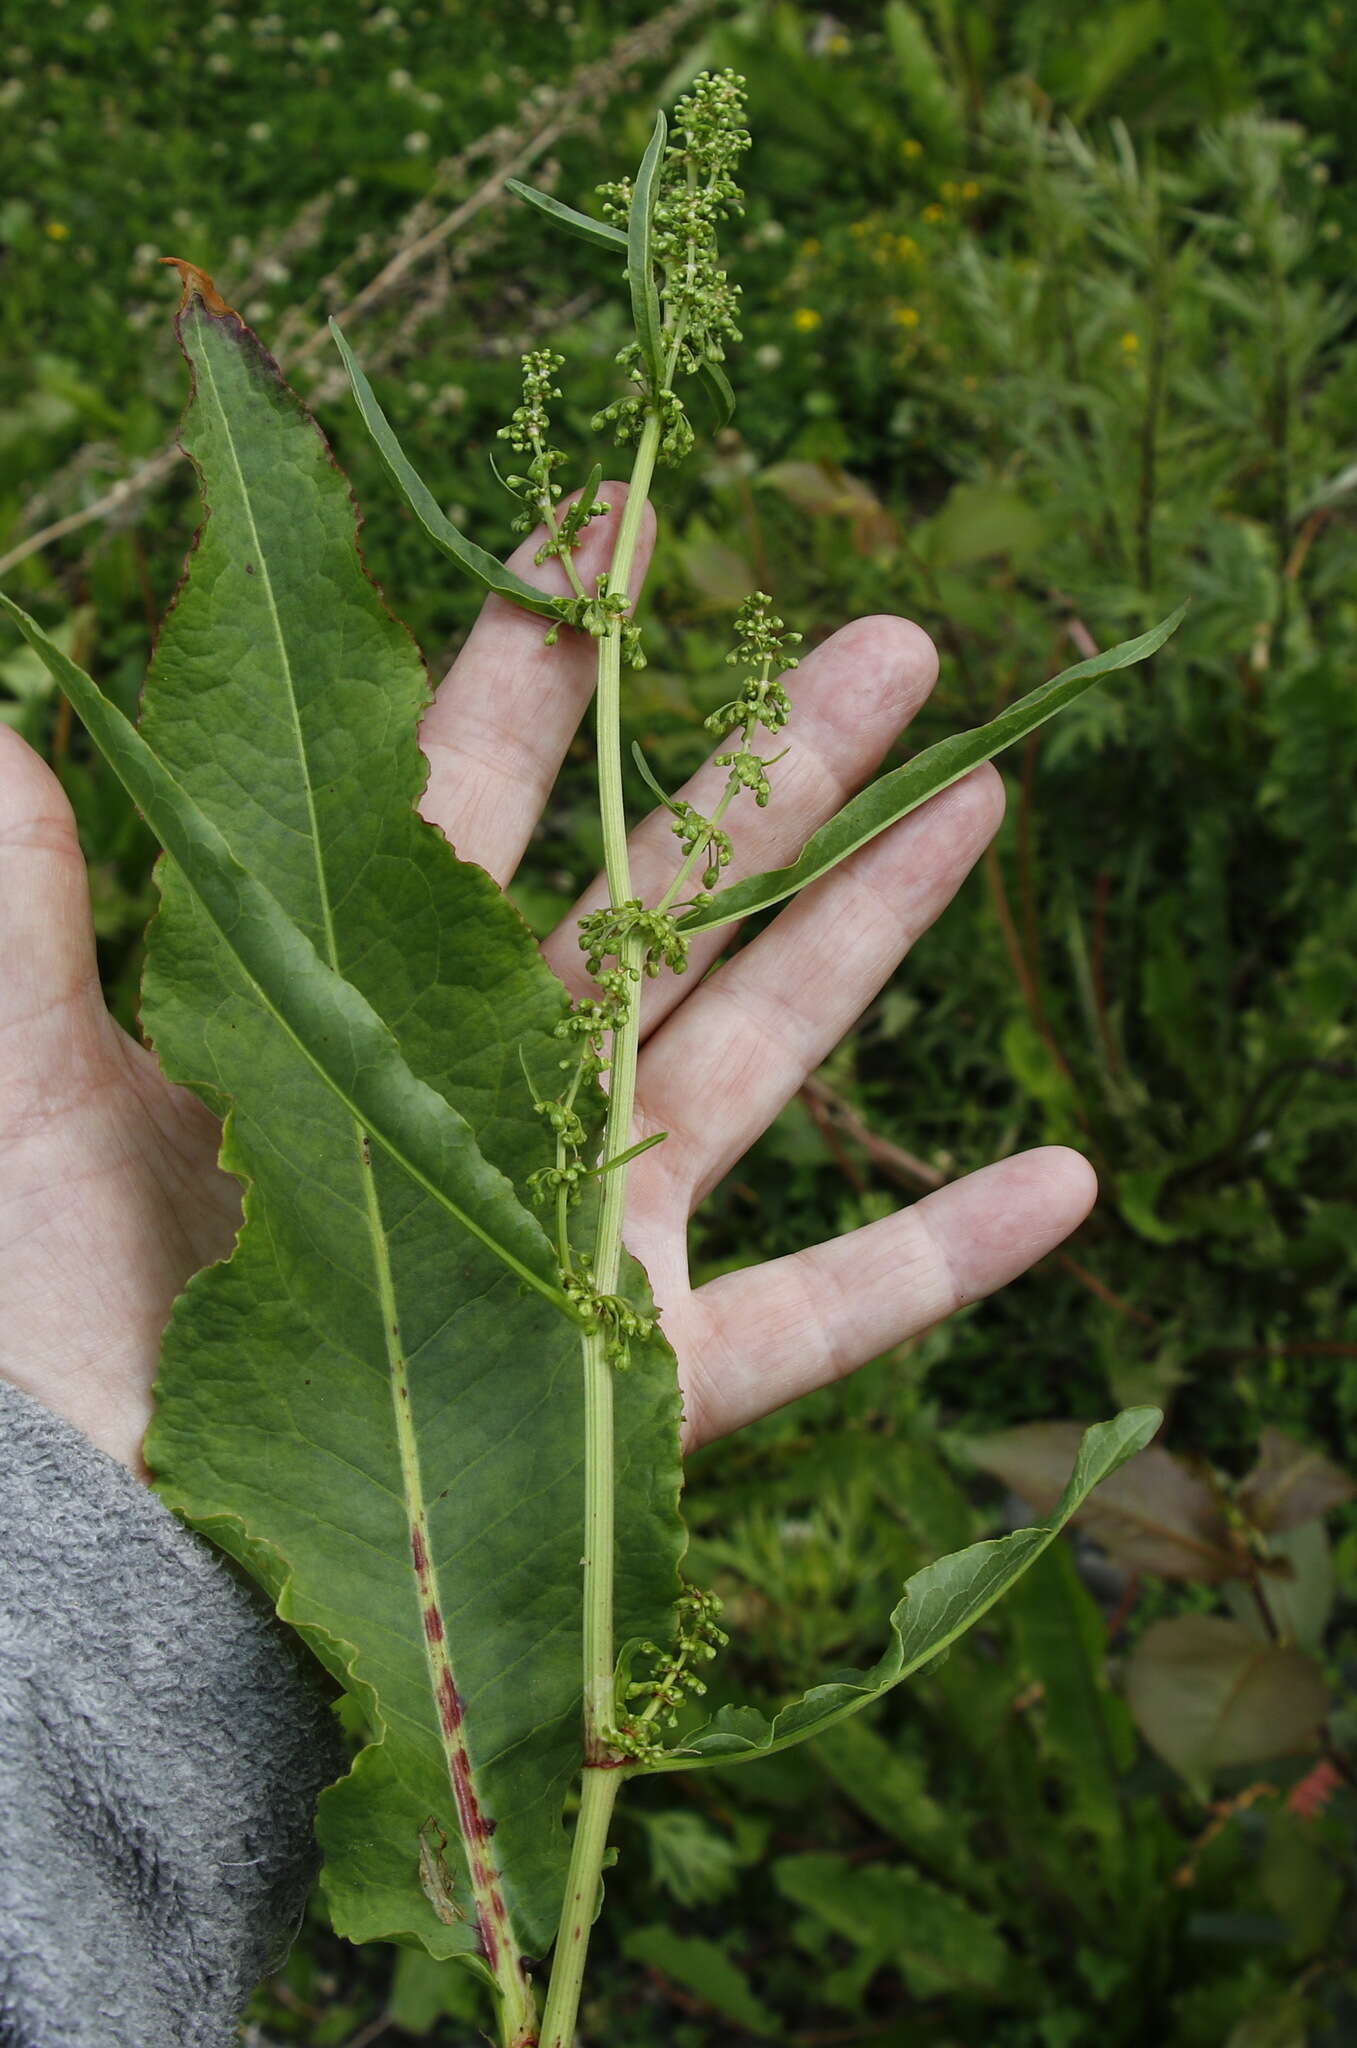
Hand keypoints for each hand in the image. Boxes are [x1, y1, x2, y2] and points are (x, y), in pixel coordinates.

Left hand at [0, 489, 1094, 1471]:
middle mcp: (500, 1101)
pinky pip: (825, 1316)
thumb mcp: (31, 1106)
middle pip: (664, 902)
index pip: (475, 794)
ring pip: (763, 1055)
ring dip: (875, 931)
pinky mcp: (650, 1380)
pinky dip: (942, 1261)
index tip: (622, 516)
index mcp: (366, 1007)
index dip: (548, 656)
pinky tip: (1070, 1185)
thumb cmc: (54, 1328)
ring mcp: (591, 1234)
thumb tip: (1, 723)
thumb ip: (22, 925)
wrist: (115, 1568)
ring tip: (984, 794)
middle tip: (894, 638)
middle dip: (775, 767)